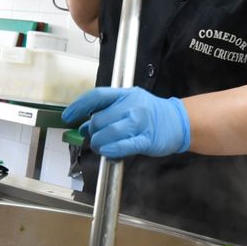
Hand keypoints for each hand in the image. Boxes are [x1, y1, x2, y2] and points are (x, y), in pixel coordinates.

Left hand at [64, 87, 190, 158]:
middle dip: (92, 131)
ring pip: (108, 132)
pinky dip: (112, 149)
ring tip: (100, 146)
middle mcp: (131, 105)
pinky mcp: (146, 139)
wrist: (178, 121)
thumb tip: (84, 126)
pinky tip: (107, 151)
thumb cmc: (151, 113)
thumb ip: (106, 113)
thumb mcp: (128, 105)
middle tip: (94, 137)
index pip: (96, 96)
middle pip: (99, 118)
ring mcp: (139, 122)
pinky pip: (124, 145)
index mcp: (124, 94)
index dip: (79, 106)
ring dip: (99, 142)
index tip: (68, 117)